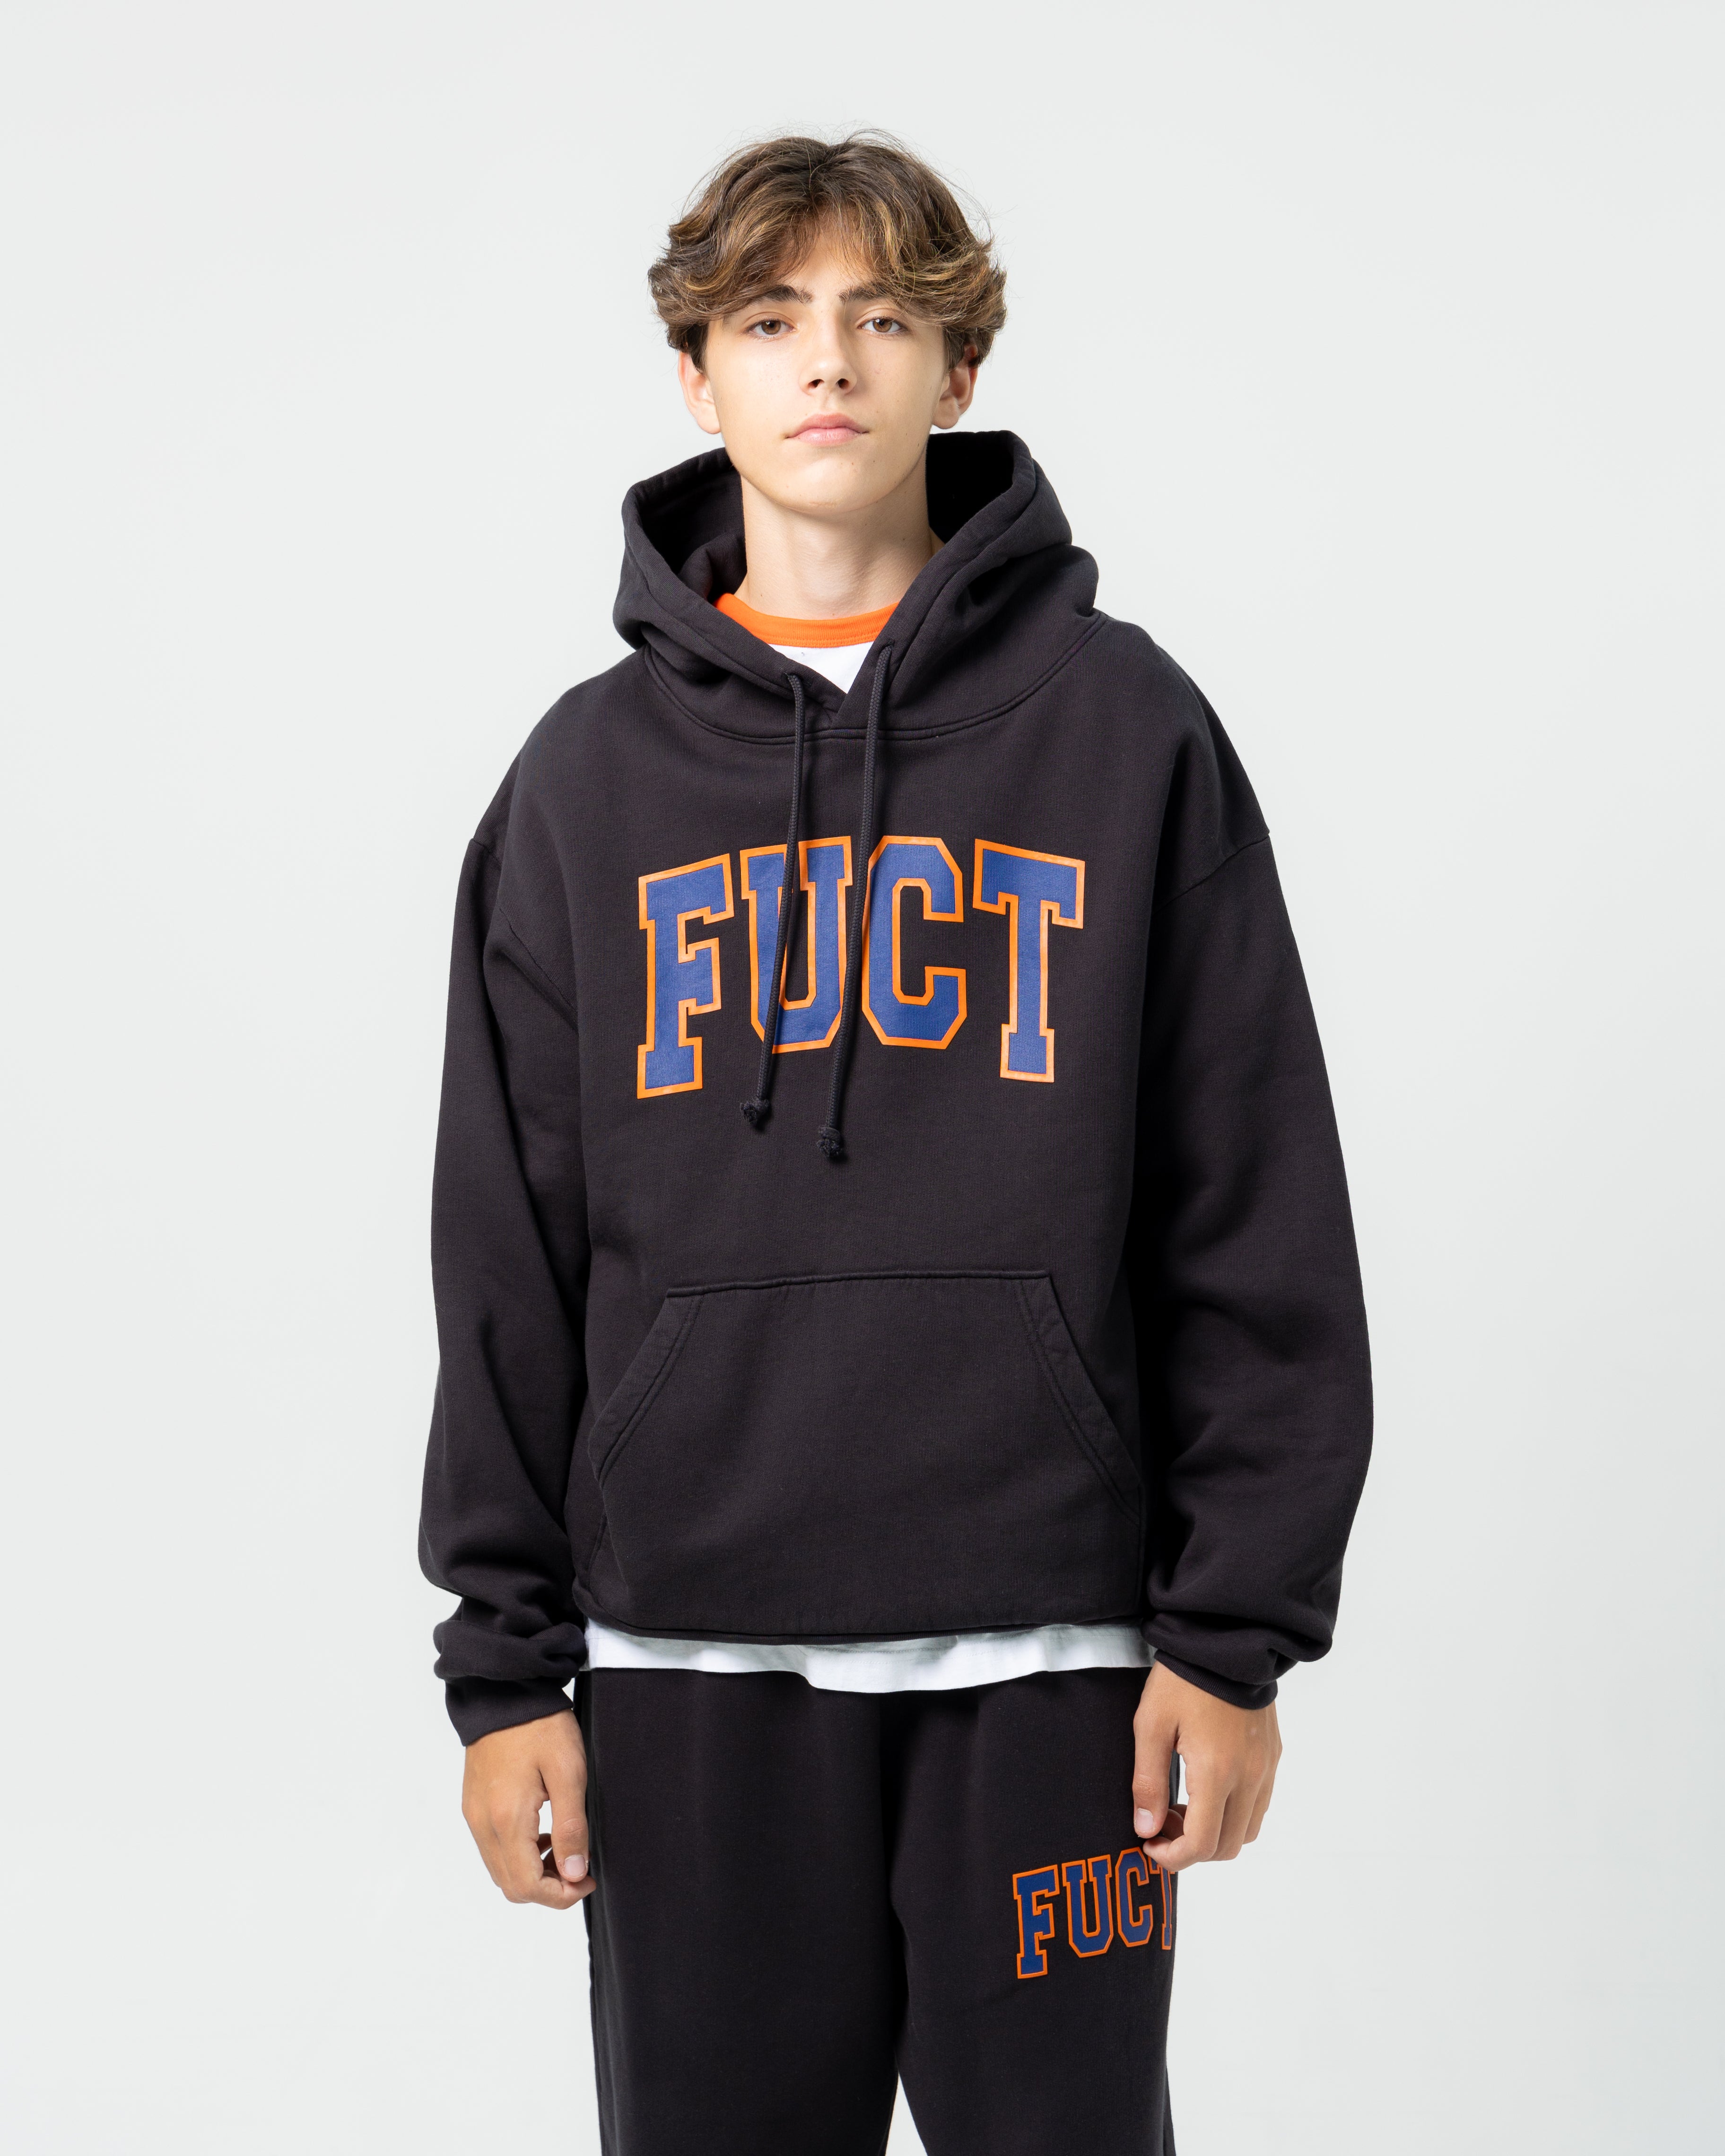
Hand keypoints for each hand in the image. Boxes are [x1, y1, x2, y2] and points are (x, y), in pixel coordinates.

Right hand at [461, 1710, 595, 1907]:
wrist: (504, 1693)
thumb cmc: (540, 1727)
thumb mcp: (569, 1772)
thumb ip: (571, 1827)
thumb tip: (575, 1873)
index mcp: (507, 1819)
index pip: (527, 1886)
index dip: (561, 1896)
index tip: (588, 1879)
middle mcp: (483, 1824)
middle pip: (511, 1886)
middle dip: (548, 1889)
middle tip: (580, 1868)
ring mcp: (474, 1816)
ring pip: (500, 1871)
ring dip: (532, 1873)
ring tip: (564, 1849)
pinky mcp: (473, 1806)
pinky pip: (492, 1849)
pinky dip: (518, 1855)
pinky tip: (542, 1833)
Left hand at [1131, 1661, 1280, 1873]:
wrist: (1226, 1640)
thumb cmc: (1182, 1680)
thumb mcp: (1151, 1726)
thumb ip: (1148, 1782)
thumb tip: (1145, 1829)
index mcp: (1217, 1772)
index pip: (1202, 1844)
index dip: (1172, 1858)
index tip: (1149, 1845)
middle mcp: (1249, 1777)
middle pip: (1227, 1847)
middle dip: (1191, 1850)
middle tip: (1161, 1824)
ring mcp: (1265, 1768)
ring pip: (1247, 1831)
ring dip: (1215, 1835)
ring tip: (1182, 1807)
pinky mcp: (1272, 1756)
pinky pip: (1259, 1806)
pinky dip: (1233, 1814)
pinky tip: (1206, 1789)